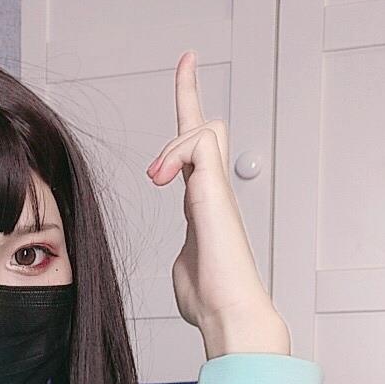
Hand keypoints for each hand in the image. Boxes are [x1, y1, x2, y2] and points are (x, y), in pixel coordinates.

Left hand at [146, 51, 275, 332]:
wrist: (227, 314)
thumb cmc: (209, 299)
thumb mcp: (185, 265)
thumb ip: (185, 249)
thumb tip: (186, 255)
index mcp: (203, 205)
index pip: (195, 150)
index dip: (190, 109)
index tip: (189, 69)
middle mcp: (213, 191)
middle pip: (204, 126)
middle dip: (188, 93)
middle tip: (184, 70)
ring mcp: (216, 189)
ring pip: (202, 129)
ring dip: (172, 143)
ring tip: (156, 176)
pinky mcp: (214, 192)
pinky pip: (199, 144)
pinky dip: (176, 150)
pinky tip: (162, 175)